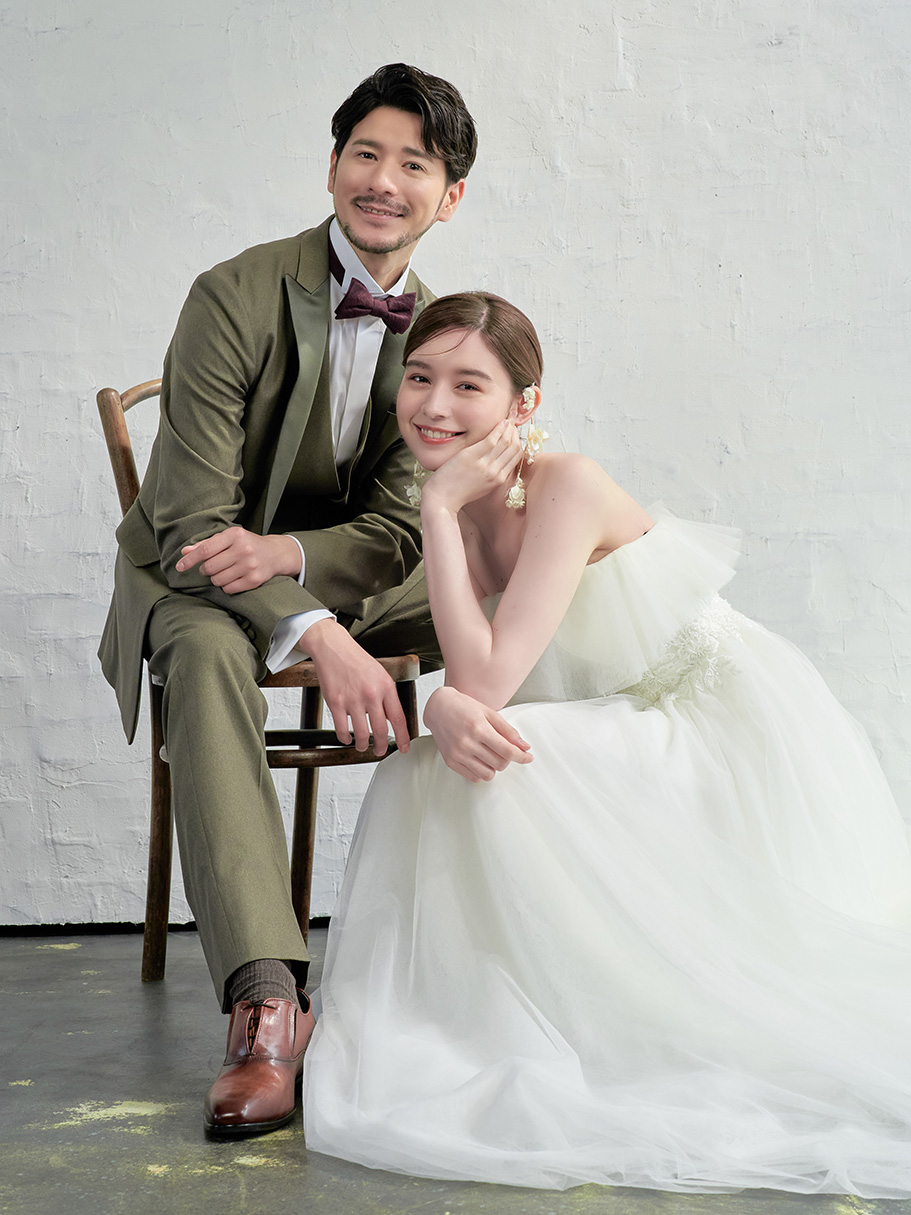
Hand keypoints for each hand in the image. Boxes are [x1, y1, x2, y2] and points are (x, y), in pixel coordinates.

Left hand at [176, 527, 301, 593]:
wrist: (275, 554)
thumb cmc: (246, 544)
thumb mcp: (228, 539)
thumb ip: (206, 545)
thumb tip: (185, 552)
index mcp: (235, 535)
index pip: (206, 550)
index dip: (190, 560)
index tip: (180, 567)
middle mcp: (243, 549)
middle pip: (210, 568)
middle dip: (206, 570)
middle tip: (212, 567)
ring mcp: (250, 565)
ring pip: (218, 580)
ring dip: (216, 579)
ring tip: (225, 572)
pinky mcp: (254, 580)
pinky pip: (229, 589)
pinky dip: (227, 586)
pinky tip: (234, 578)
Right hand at [302, 618, 409, 756]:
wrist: (334, 648)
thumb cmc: (356, 661)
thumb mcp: (380, 675)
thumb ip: (387, 696)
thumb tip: (393, 719)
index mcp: (385, 687)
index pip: (399, 718)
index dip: (403, 737)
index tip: (405, 747)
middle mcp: (371, 695)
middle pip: (381, 731)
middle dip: (382, 747)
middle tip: (380, 751)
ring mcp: (352, 700)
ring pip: (362, 734)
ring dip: (363, 745)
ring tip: (363, 746)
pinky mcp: (335, 703)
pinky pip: (342, 730)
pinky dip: (345, 738)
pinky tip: (347, 738)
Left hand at [422, 420, 521, 512]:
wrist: (442, 500)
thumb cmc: (458, 493)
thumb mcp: (481, 487)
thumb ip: (491, 475)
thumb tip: (496, 461)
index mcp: (499, 480)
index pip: (517, 457)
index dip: (518, 442)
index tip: (514, 433)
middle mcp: (496, 472)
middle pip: (514, 448)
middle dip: (515, 433)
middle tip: (512, 423)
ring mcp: (485, 465)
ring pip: (506, 442)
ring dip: (509, 429)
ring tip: (508, 420)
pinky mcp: (472, 457)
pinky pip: (492, 439)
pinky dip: (499, 429)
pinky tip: (501, 422)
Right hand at [423, 685, 532, 781]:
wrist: (438, 708)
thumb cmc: (464, 707)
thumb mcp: (489, 713)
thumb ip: (508, 731)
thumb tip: (524, 746)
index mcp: (479, 729)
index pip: (507, 751)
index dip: (522, 756)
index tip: (528, 757)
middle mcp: (467, 743)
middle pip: (500, 764)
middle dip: (507, 759)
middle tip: (504, 749)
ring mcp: (457, 754)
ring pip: (488, 774)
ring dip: (494, 767)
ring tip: (490, 754)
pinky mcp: (450, 762)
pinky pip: (474, 778)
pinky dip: (482, 771)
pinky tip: (480, 759)